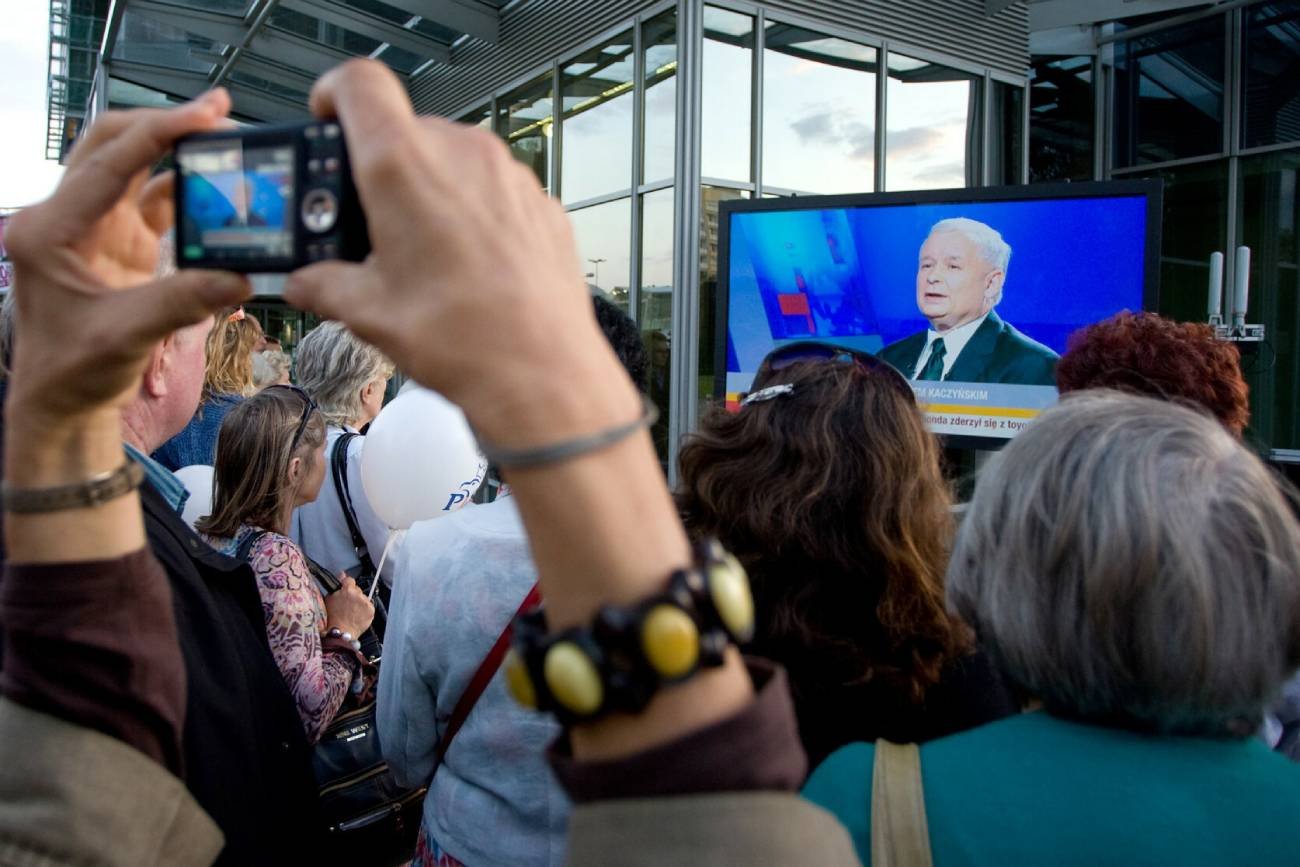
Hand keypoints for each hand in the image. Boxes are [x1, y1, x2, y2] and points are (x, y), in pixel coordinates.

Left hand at [4, 90, 248, 430]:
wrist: (61, 401)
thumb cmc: (73, 370)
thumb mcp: (123, 335)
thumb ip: (181, 302)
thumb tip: (240, 276)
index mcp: (49, 230)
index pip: (107, 163)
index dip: (158, 135)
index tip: (204, 116)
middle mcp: (64, 218)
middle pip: (112, 144)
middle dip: (163, 123)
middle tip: (217, 110)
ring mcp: (91, 228)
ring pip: (131, 165)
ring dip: (174, 149)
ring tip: (221, 138)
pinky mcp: (116, 243)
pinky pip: (152, 199)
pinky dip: (184, 188)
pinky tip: (216, 185)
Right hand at [284, 60, 637, 447]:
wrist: (542, 373)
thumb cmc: (463, 339)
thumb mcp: (370, 312)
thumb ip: (326, 284)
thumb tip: (305, 281)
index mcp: (404, 166)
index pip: (360, 84)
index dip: (334, 93)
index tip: (325, 117)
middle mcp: (461, 154)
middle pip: (407, 130)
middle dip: (383, 168)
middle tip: (370, 220)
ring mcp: (509, 176)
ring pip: (455, 160)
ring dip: (431, 190)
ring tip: (423, 252)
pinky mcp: (542, 203)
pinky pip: (495, 190)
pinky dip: (475, 213)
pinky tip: (470, 265)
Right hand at [324, 574, 374, 637]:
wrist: (341, 633)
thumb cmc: (332, 618)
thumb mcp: (329, 599)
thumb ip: (337, 585)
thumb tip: (342, 573)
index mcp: (347, 590)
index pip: (350, 580)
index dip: (347, 586)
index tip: (345, 591)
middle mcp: (358, 594)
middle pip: (357, 590)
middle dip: (353, 596)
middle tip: (347, 606)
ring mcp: (365, 602)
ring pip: (364, 598)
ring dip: (360, 603)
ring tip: (352, 613)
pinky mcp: (371, 610)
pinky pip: (369, 606)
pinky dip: (365, 610)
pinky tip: (357, 616)